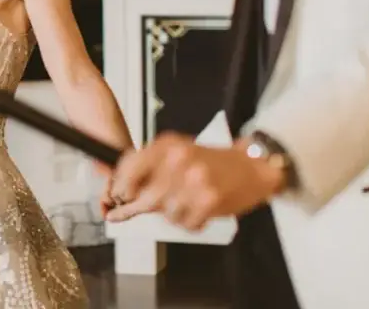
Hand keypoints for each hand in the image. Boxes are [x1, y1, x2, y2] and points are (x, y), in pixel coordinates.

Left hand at [104, 133, 282, 230]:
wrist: (251, 166)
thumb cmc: (212, 161)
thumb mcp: (176, 151)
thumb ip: (150, 166)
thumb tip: (122, 189)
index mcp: (167, 145)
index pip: (130, 167)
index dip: (121, 187)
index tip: (117, 197)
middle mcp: (179, 160)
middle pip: (145, 197)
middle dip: (139, 207)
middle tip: (136, 209)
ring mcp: (195, 181)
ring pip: (165, 213)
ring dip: (171, 215)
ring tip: (184, 203)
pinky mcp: (209, 201)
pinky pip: (185, 224)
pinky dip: (189, 222)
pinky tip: (198, 210)